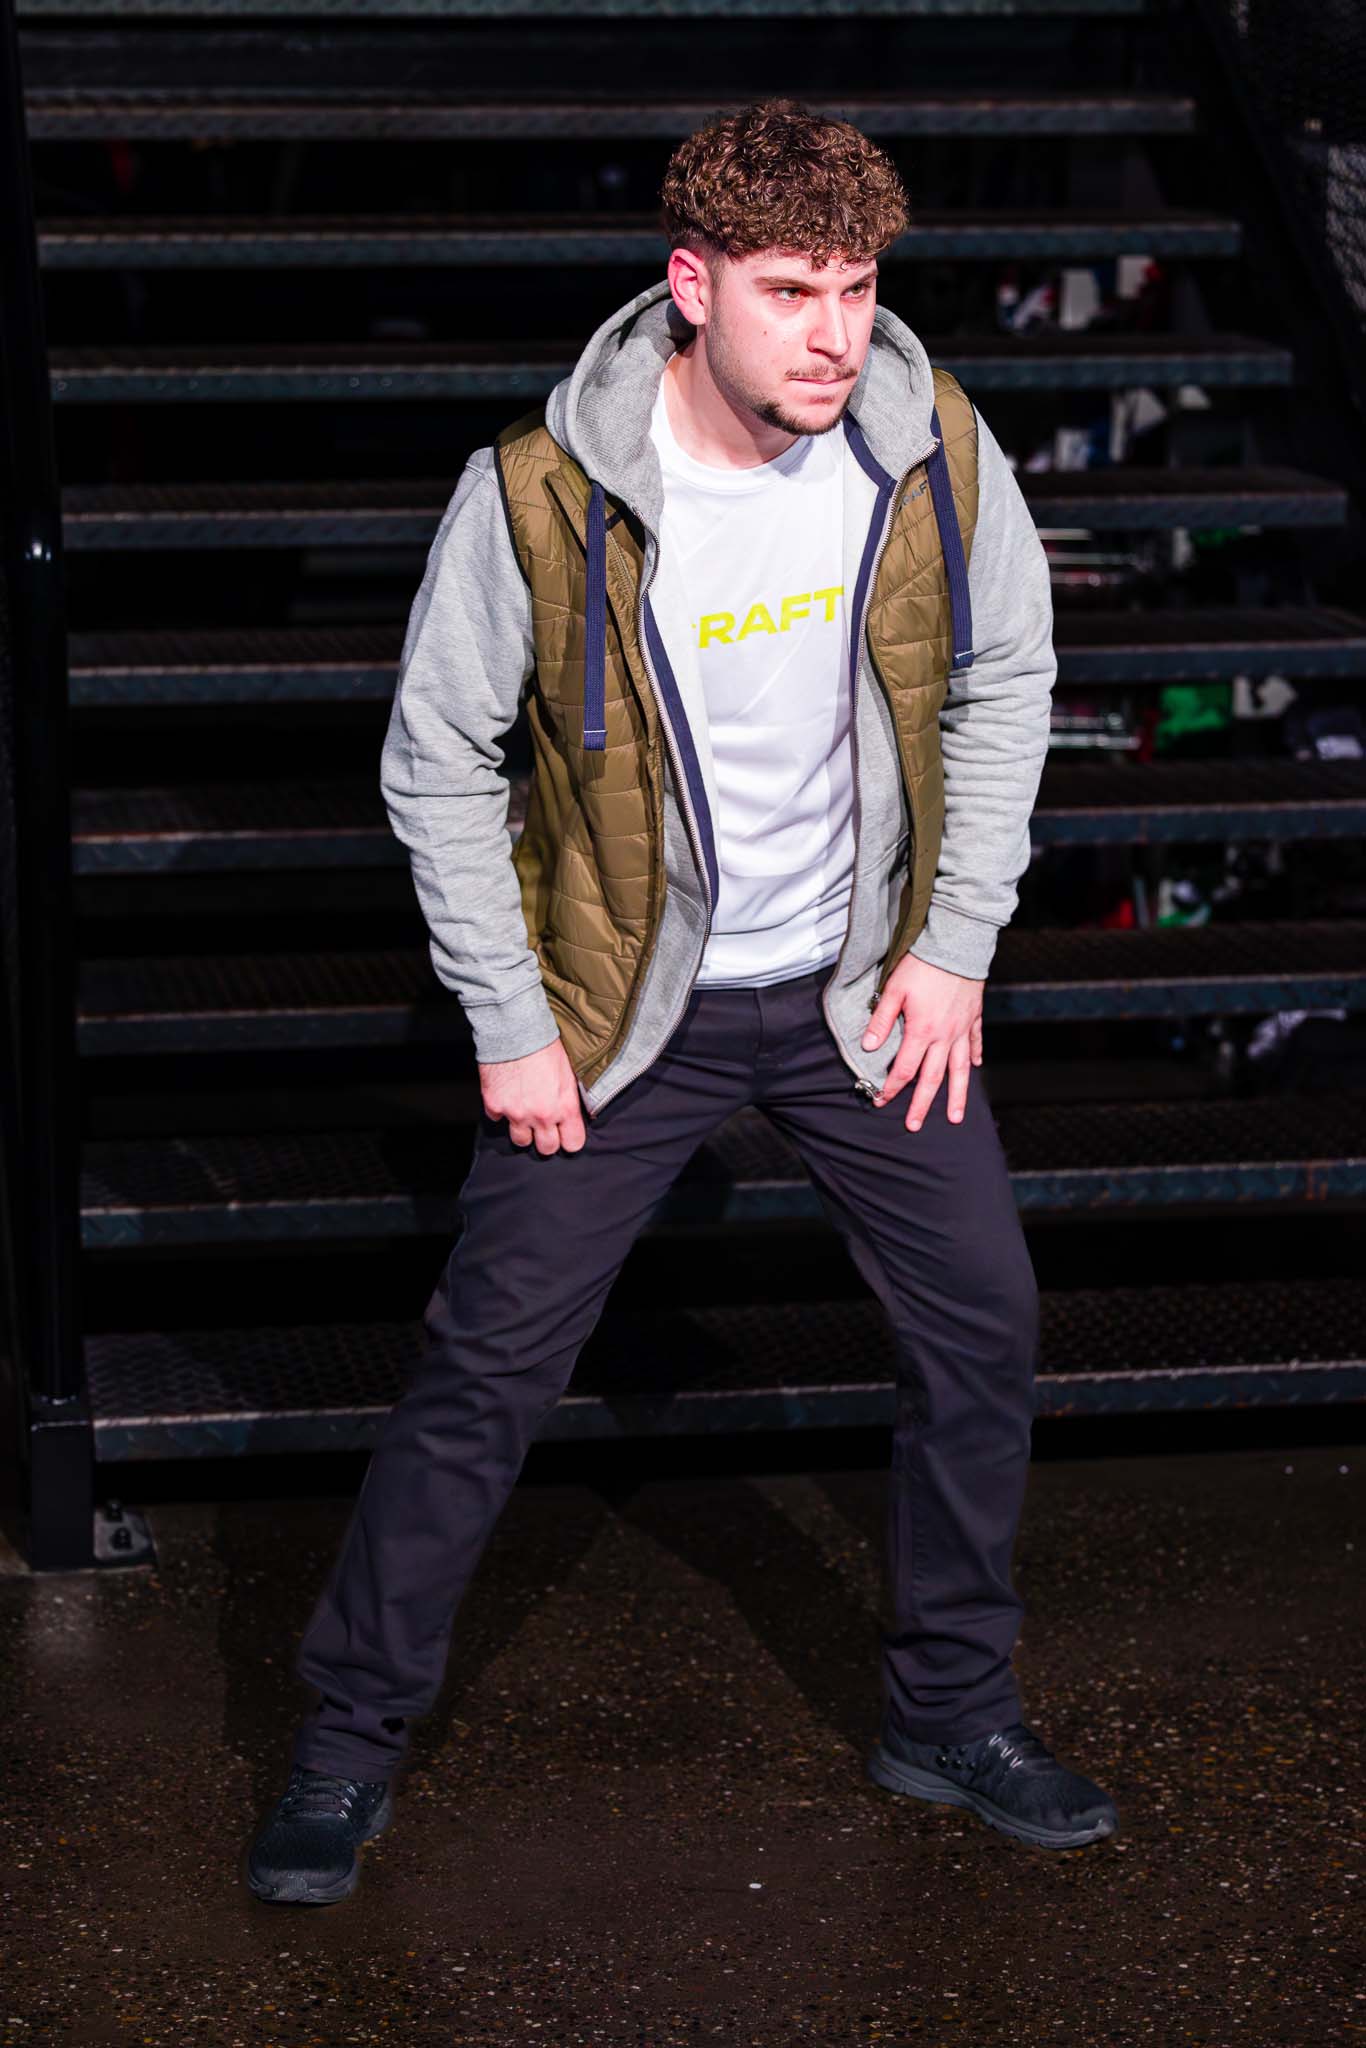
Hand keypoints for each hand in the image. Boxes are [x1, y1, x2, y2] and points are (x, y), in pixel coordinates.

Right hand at [477, 1036, 585, 1154]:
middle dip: (546, 1139)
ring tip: (524, 1113)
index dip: (569, 1139)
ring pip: (520, 1141)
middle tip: (544, 1126)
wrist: (515, 1028)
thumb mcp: (569, 1073)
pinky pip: (497, 1119)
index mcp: (564, 1107)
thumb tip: (572, 1113)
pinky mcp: (494, 1105)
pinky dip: (501, 1111)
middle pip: (546, 1149)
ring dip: (523, 1130)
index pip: (573, 1144)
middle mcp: (541, 1115)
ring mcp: (515, 1113)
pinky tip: (507, 1096)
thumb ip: (569, 1099)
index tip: (566, 1134)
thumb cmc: (546, 1045)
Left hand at [860, 952, 983, 1129]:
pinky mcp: (974, 1018)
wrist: (956, 946)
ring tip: (956, 1118)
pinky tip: (975, 1068)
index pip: (904, 1069)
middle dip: (922, 1105)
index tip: (880, 1101)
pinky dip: (975, 1057)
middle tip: (913, 1126)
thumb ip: (881, 1020)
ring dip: (957, 1096)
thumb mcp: (894, 990)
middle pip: (932, 1078)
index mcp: (922, 1032)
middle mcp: (945, 1036)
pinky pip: (976, 1043)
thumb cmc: (921, 966)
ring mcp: (962, 1029)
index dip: (891, 1087)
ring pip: (959, 1070)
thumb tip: (867, 1047)